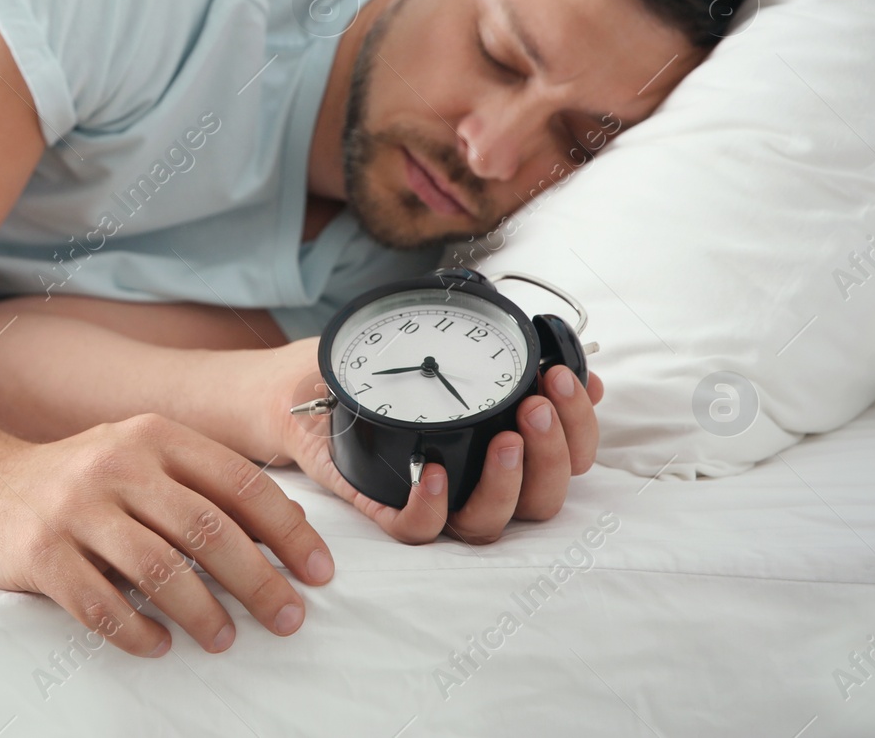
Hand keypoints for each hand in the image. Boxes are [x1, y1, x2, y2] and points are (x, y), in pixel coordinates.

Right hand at [0, 413, 335, 656]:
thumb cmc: (79, 479)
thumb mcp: (138, 457)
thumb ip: (200, 483)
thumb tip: (286, 532)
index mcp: (153, 436)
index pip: (240, 483)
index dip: (289, 532)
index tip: (319, 573)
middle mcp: (117, 465)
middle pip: (208, 529)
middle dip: (258, 581)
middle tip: (286, 618)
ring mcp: (75, 509)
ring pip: (160, 570)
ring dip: (204, 613)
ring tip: (224, 638)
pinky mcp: (39, 554)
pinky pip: (102, 606)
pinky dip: (138, 633)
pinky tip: (158, 645)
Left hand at [260, 339, 603, 545]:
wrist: (294, 382)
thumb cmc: (371, 367)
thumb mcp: (441, 345)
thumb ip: (504, 359)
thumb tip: (575, 368)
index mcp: (501, 442)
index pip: (568, 457)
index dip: (580, 428)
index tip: (565, 380)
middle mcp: (476, 478)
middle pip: (543, 497)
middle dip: (554, 452)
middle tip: (536, 405)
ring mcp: (433, 495)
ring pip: (490, 522)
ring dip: (508, 481)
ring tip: (504, 437)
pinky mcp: (381, 503)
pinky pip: (416, 530)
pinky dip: (430, 509)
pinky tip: (434, 474)